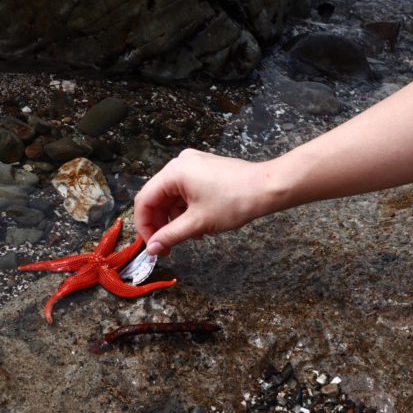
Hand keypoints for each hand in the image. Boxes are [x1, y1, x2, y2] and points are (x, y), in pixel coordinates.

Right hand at [134, 149, 275, 255]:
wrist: (268, 188)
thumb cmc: (236, 201)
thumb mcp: (198, 223)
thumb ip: (171, 235)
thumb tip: (152, 248)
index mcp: (174, 171)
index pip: (145, 200)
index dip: (145, 226)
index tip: (152, 246)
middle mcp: (180, 163)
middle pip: (158, 198)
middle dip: (163, 224)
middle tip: (168, 247)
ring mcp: (194, 165)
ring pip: (173, 197)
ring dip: (178, 219)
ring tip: (193, 236)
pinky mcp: (205, 170)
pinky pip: (187, 192)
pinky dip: (189, 210)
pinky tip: (202, 226)